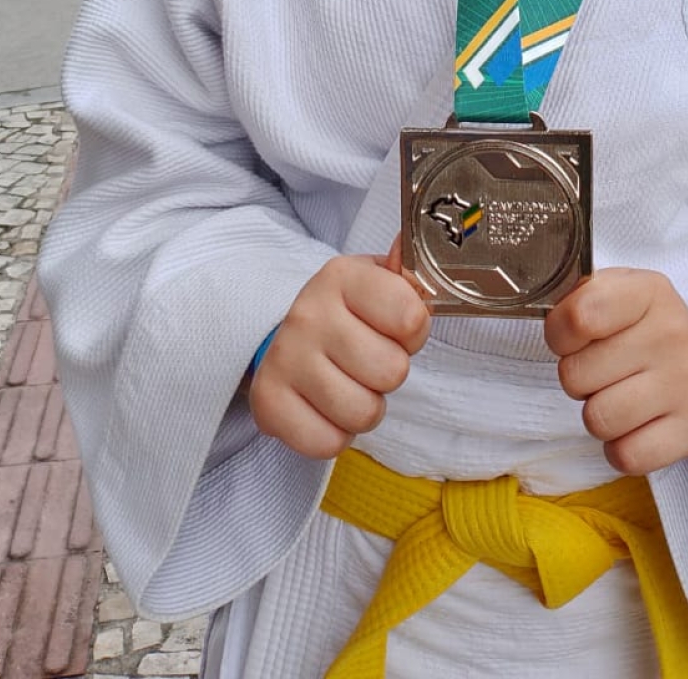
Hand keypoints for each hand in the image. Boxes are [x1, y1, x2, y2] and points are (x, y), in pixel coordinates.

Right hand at [248, 239, 429, 459]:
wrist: (286, 335)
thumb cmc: (348, 313)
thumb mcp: (379, 282)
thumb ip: (408, 273)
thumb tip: (420, 244)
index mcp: (342, 276)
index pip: (411, 317)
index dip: (414, 332)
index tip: (397, 328)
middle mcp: (308, 313)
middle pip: (391, 371)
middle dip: (390, 373)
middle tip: (370, 360)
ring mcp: (285, 358)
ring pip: (363, 413)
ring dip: (366, 407)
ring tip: (351, 384)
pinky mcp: (267, 402)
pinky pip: (328, 443)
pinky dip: (336, 434)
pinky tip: (327, 407)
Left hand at [545, 268, 687, 475]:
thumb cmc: (645, 331)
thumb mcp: (617, 294)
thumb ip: (578, 299)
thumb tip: (547, 318)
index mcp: (649, 292)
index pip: (578, 317)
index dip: (560, 336)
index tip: (574, 339)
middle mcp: (673, 333)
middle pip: (576, 375)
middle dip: (579, 380)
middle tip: (605, 372)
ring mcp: (687, 384)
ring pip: (597, 420)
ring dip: (598, 415)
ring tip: (621, 397)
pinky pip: (625, 456)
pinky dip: (621, 449)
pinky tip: (637, 427)